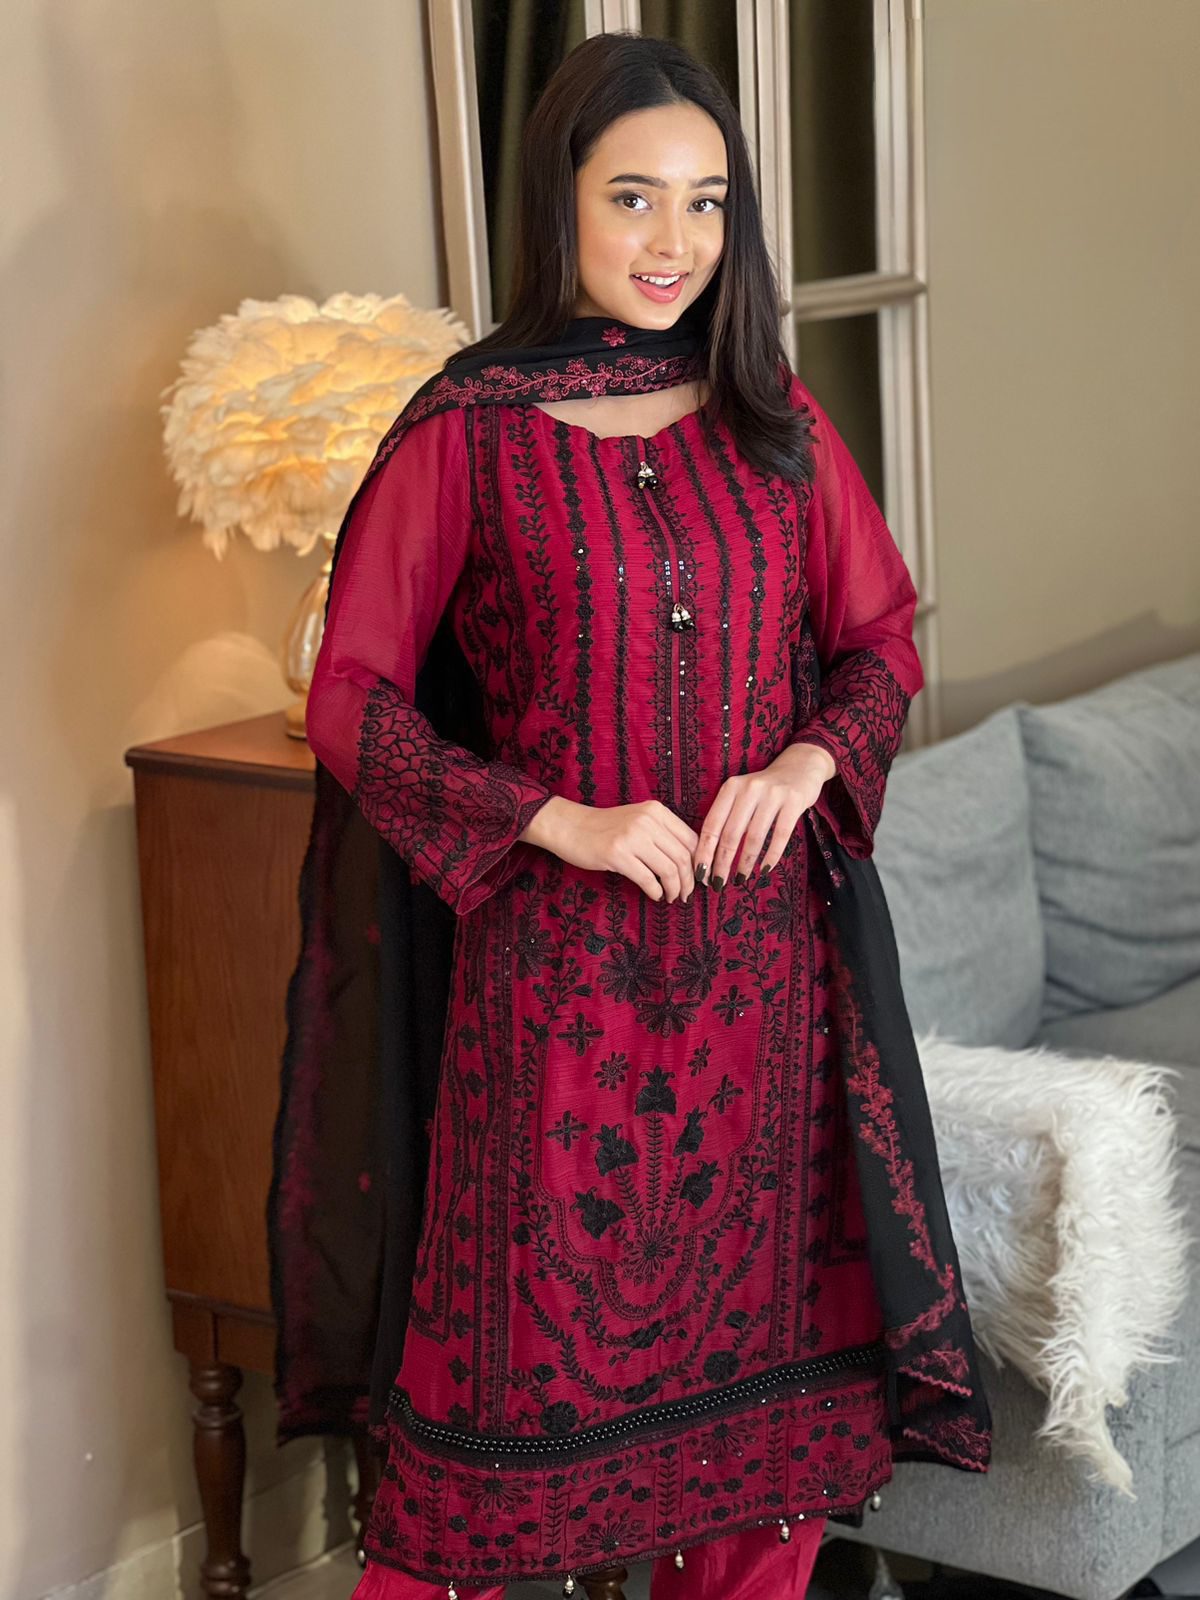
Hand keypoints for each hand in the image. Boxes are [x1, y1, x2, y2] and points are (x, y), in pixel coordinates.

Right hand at [521, 796, 699, 902]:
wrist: (571, 826)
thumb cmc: (607, 828)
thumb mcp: (639, 821)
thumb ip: (662, 834)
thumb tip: (690, 863)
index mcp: (657, 811)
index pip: (691, 840)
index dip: (698, 863)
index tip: (696, 878)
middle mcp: (647, 821)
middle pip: (683, 857)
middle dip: (689, 881)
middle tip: (686, 894)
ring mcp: (632, 836)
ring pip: (668, 870)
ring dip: (674, 889)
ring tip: (672, 897)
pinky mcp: (617, 854)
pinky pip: (647, 879)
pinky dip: (656, 891)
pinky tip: (655, 895)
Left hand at [694, 743, 836, 887]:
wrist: (800, 766)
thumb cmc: (765, 788)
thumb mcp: (742, 794)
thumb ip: (728, 816)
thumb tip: (710, 855)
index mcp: (731, 787)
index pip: (712, 824)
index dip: (705, 851)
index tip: (700, 873)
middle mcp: (749, 789)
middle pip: (731, 834)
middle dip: (722, 863)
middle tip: (718, 884)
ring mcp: (773, 795)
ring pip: (754, 837)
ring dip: (745, 863)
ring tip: (740, 878)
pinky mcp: (794, 802)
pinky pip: (780, 836)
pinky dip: (771, 856)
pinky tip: (764, 869)